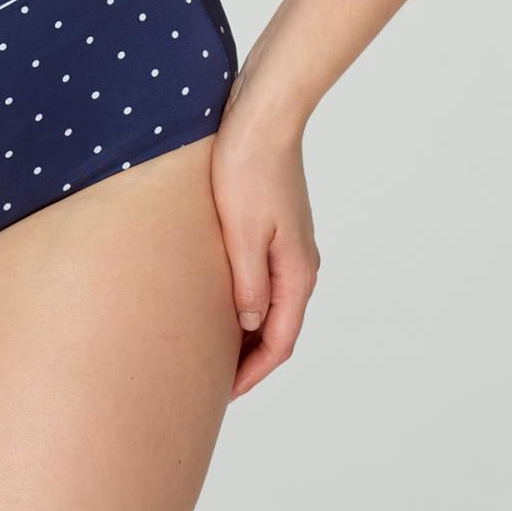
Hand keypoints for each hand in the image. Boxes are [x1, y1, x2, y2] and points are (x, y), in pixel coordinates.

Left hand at [208, 106, 322, 399]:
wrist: (263, 116)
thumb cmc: (248, 168)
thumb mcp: (242, 232)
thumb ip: (247, 283)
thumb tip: (248, 326)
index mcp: (297, 271)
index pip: (279, 342)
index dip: (250, 373)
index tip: (221, 394)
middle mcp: (301, 263)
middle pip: (278, 328)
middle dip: (248, 360)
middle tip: (212, 382)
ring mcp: (291, 244)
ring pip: (271, 304)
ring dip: (246, 331)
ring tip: (210, 349)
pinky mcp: (277, 226)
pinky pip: (265, 279)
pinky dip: (245, 300)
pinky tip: (218, 300)